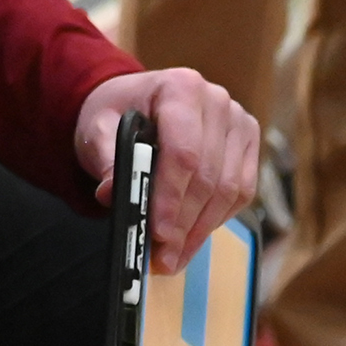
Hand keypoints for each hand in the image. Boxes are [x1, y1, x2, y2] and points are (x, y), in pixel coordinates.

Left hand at [75, 67, 255, 273]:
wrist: (137, 102)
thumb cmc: (117, 114)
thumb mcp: (97, 130)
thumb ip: (104, 159)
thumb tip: (110, 193)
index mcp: (181, 87)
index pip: (184, 152)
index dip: (172, 197)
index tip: (158, 233)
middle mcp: (217, 100)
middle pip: (209, 175)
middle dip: (185, 223)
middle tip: (164, 258)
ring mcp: (238, 121)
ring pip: (229, 188)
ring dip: (201, 229)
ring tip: (175, 257)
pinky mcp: (247, 143)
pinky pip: (241, 190)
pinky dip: (217, 219)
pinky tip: (193, 238)